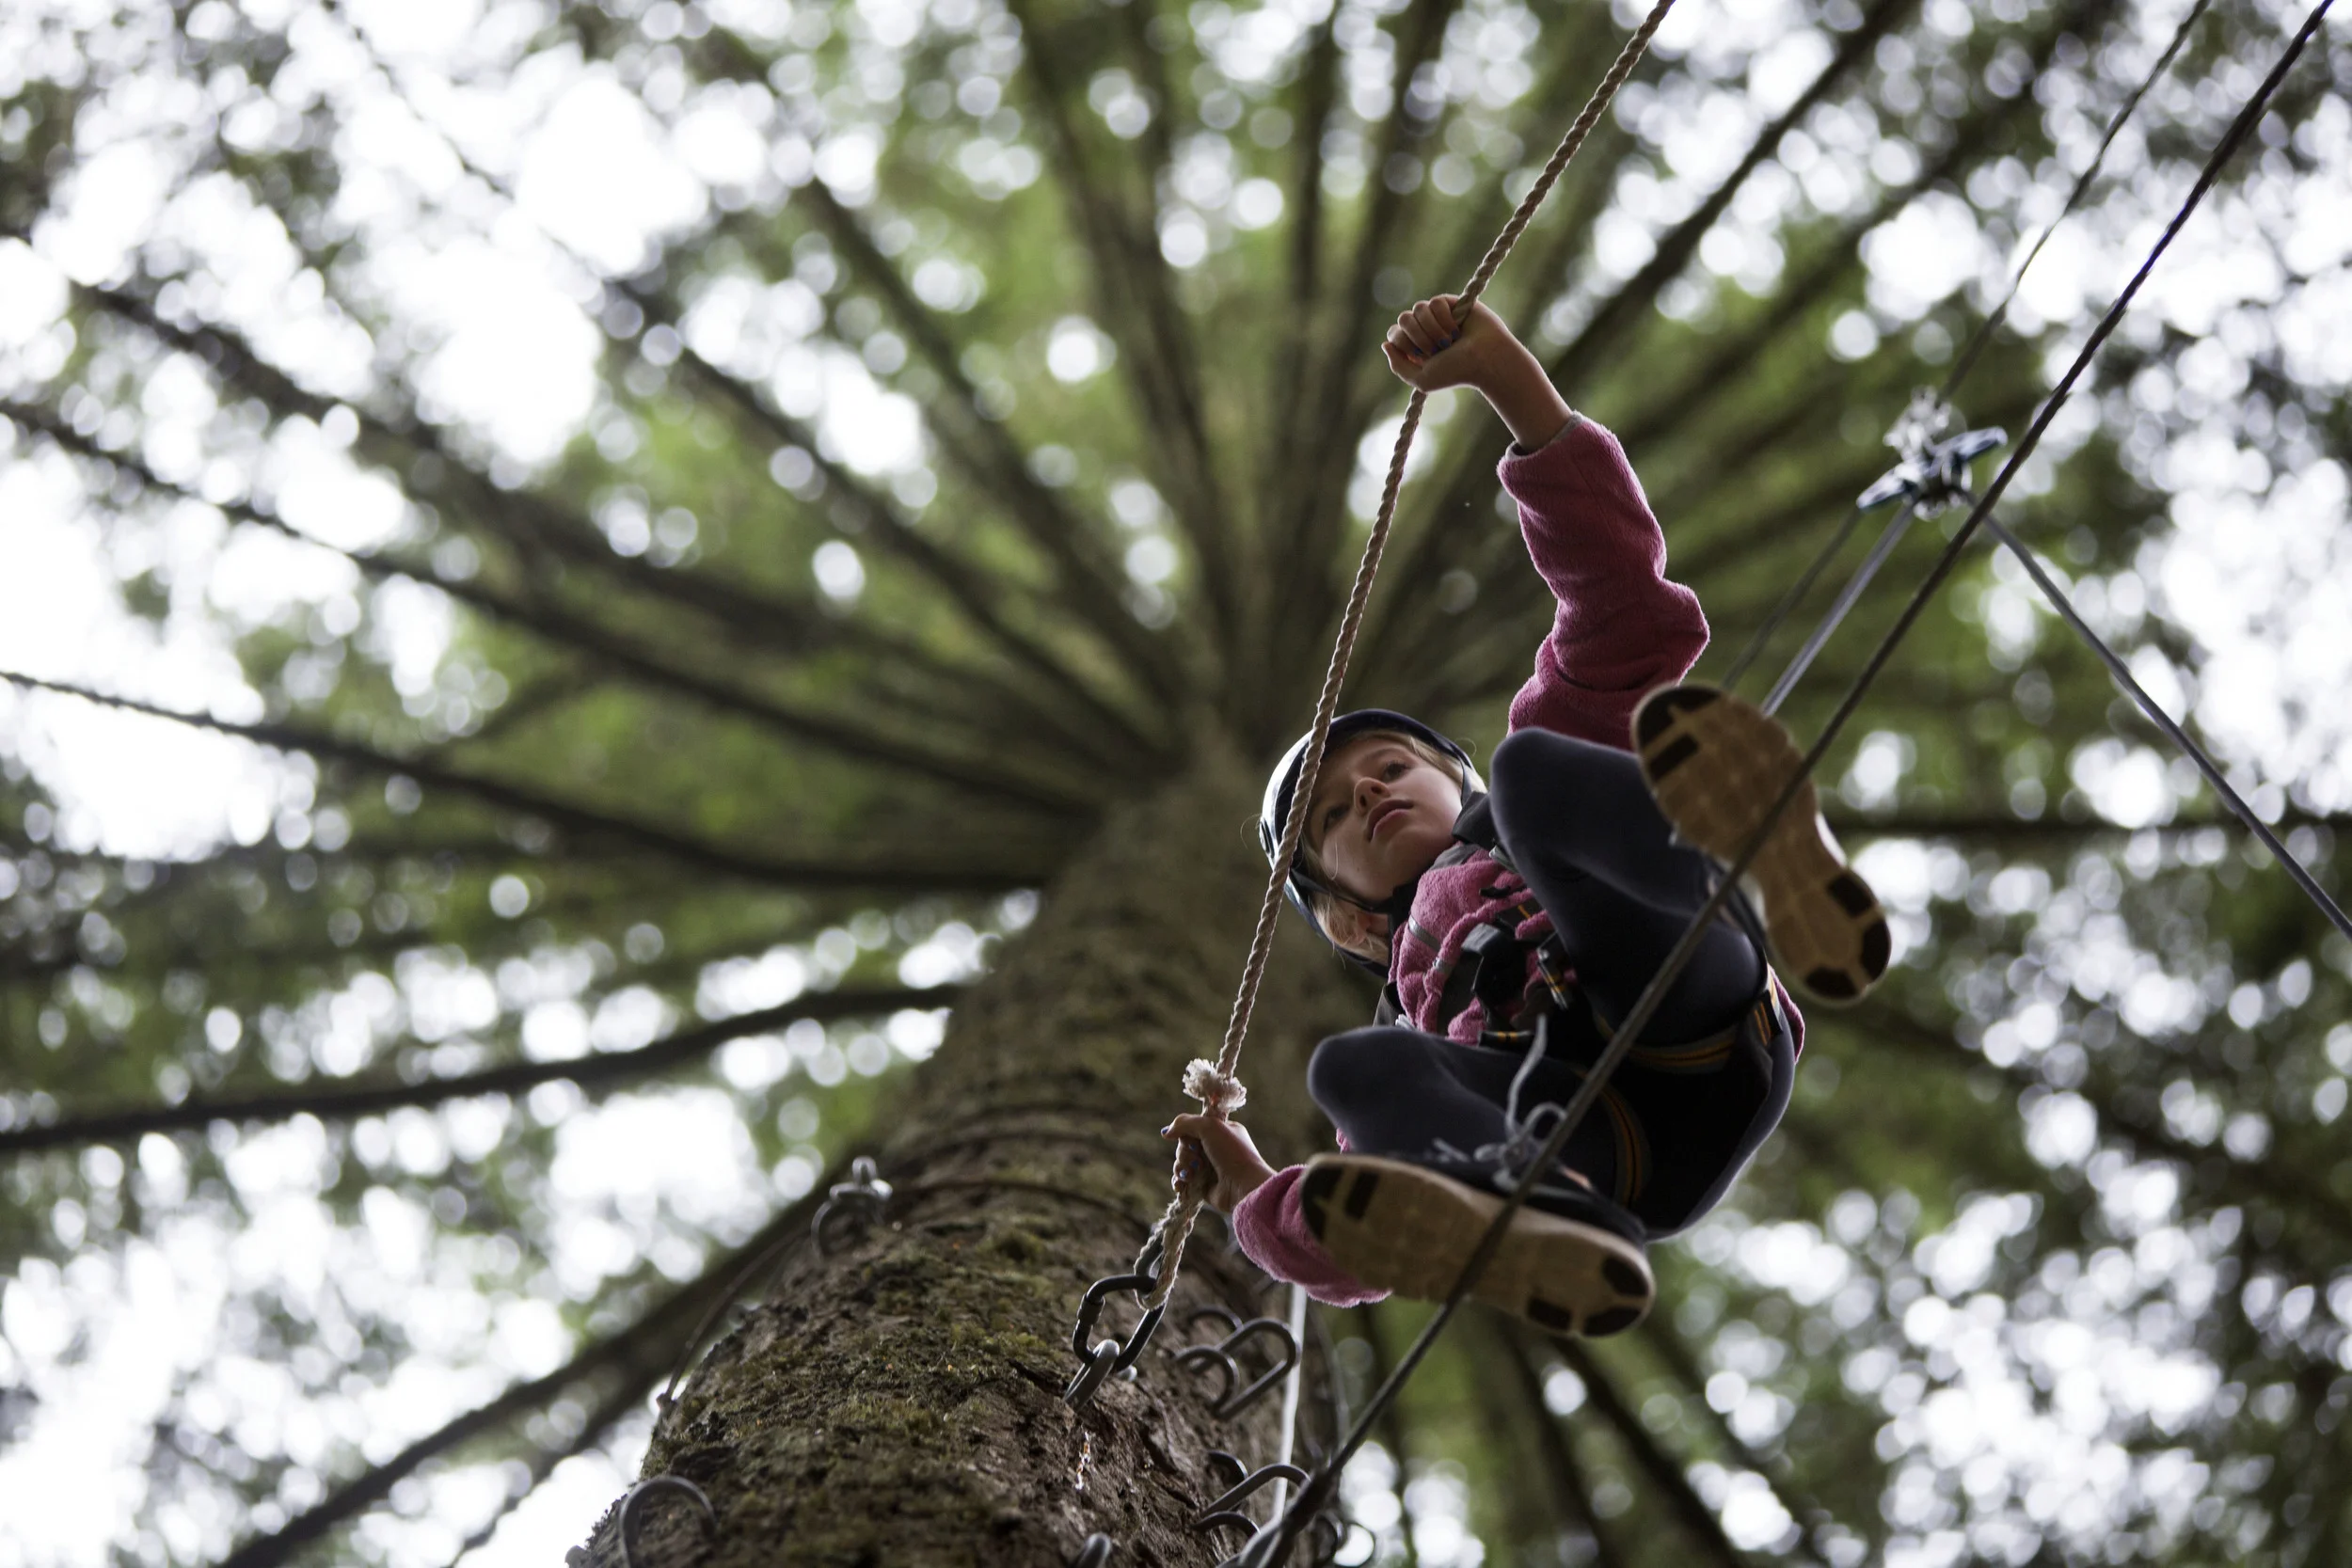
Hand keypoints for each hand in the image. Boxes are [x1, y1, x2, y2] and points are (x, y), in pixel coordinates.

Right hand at [1163, 1113, 1279, 1213]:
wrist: (1242, 1186)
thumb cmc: (1232, 1153)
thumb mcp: (1210, 1126)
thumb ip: (1185, 1123)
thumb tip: (1165, 1132)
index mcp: (1220, 1131)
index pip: (1193, 1126)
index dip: (1187, 1132)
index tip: (1191, 1138)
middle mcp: (1214, 1148)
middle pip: (1184, 1145)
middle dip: (1185, 1153)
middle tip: (1197, 1159)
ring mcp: (1208, 1167)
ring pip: (1181, 1162)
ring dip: (1182, 1167)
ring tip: (1191, 1175)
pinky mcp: (1202, 1185)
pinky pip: (1182, 1180)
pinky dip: (1179, 1182)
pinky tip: (1181, 1185)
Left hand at [1381, 295, 1571, 448]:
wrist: (1484, 359)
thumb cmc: (1456, 372)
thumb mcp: (1422, 379)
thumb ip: (1398, 366)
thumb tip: (1385, 344)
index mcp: (1416, 347)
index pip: (1394, 334)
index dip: (1402, 342)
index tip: (1419, 355)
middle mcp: (1425, 329)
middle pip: (1403, 319)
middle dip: (1418, 337)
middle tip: (1436, 350)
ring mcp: (1437, 315)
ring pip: (1417, 309)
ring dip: (1431, 329)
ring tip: (1449, 341)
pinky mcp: (1450, 303)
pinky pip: (1434, 302)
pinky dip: (1444, 318)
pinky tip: (1457, 329)